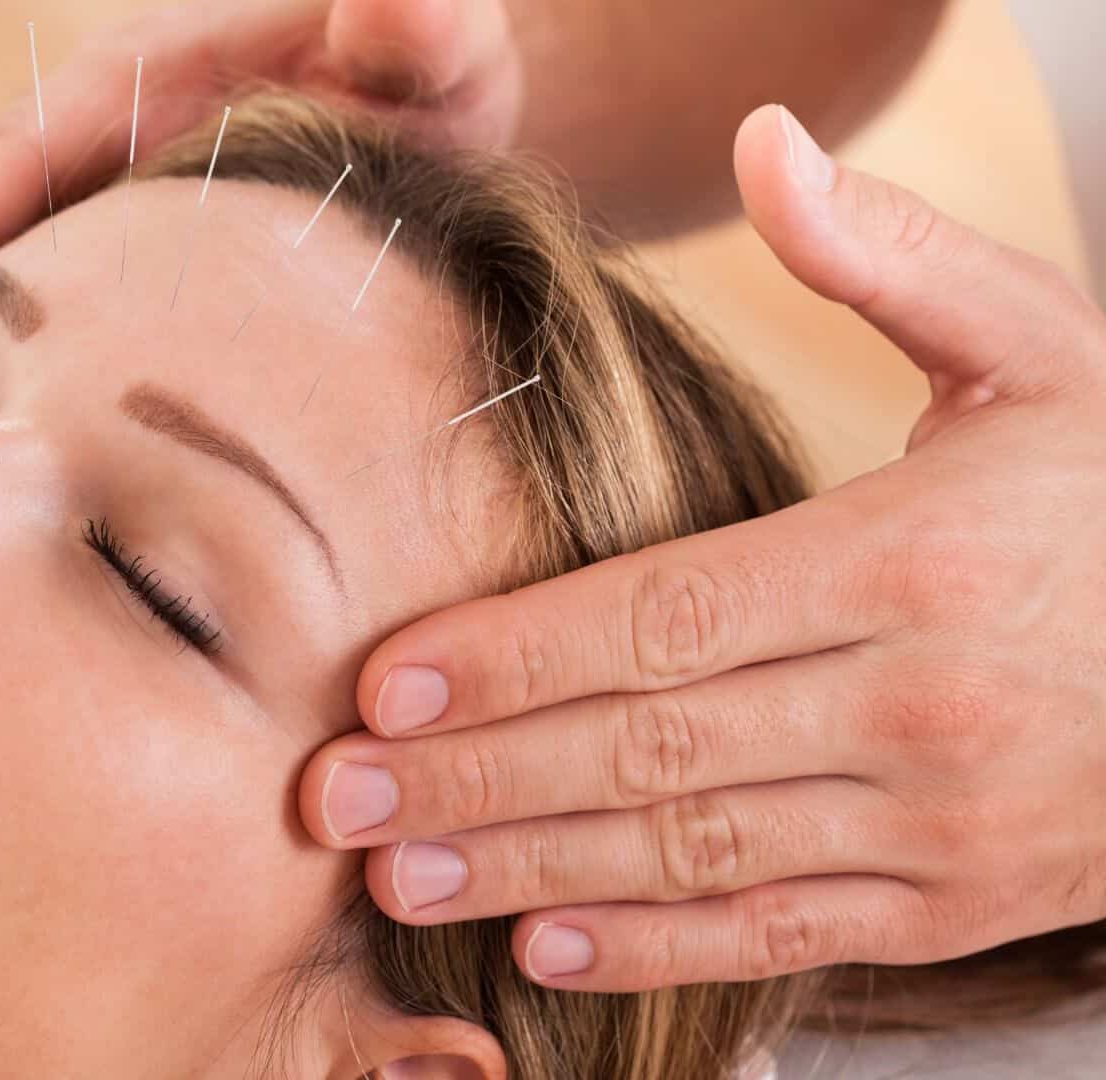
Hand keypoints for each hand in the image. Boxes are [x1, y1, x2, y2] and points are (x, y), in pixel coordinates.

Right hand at [0, 0, 520, 343]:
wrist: (440, 117)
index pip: (17, 152)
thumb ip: (415, 26)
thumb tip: (412, 1)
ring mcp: (107, 212)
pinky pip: (49, 326)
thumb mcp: (432, 43)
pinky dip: (6, 386)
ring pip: (2, 290)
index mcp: (143, 78)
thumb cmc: (427, 76)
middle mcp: (101, 144)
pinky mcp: (127, 272)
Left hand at [301, 104, 1105, 991]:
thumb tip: (769, 144)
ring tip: (399, 878)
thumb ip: (894, 258)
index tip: (385, 680)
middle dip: (474, 773)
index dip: (516, 656)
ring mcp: (940, 822)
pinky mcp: (956, 906)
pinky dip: (658, 948)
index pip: (668, 613)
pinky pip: (783, 934)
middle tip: (335, 796)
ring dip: (531, 868)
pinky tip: (544, 944)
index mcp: (914, 559)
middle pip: (648, 744)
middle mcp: (918, 702)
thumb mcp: (1044, 353)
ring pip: (695, 851)